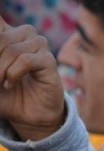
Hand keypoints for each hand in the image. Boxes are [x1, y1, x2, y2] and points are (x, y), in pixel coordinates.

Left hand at [0, 17, 63, 140]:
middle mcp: (24, 34)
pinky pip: (26, 60)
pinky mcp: (49, 61)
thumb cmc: (5, 94)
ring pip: (12, 49)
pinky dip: (14, 73)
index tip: (2, 70)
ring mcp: (38, 46)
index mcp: (7, 32)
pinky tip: (11, 83)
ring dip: (2, 69)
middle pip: (1, 38)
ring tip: (1, 82)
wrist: (27, 114)